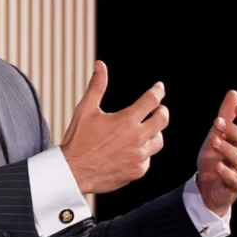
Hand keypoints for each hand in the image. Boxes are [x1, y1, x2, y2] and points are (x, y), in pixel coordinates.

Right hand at [61, 61, 168, 193]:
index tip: (159, 88)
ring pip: (158, 141)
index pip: (152, 100)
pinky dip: (143, 153)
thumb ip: (97, 86)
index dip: (157, 91)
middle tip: (159, 109)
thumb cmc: (78, 140)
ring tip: (146, 130)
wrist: (73, 171)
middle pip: (163, 120)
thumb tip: (100, 65)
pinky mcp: (137, 171)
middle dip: (162, 111)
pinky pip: (148, 159)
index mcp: (126, 120)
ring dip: (154, 133)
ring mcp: (139, 156)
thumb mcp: (85, 110)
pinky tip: (132, 150)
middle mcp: (137, 138)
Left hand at [197, 90, 236, 215]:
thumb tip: (234, 93)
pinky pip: (233, 178)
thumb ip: (226, 116)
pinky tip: (218, 166)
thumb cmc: (216, 157)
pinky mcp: (236, 185)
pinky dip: (226, 172)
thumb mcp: (217, 135)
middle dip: (232, 130)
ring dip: (226, 149)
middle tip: (217, 122)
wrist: (208, 187)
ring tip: (213, 141)